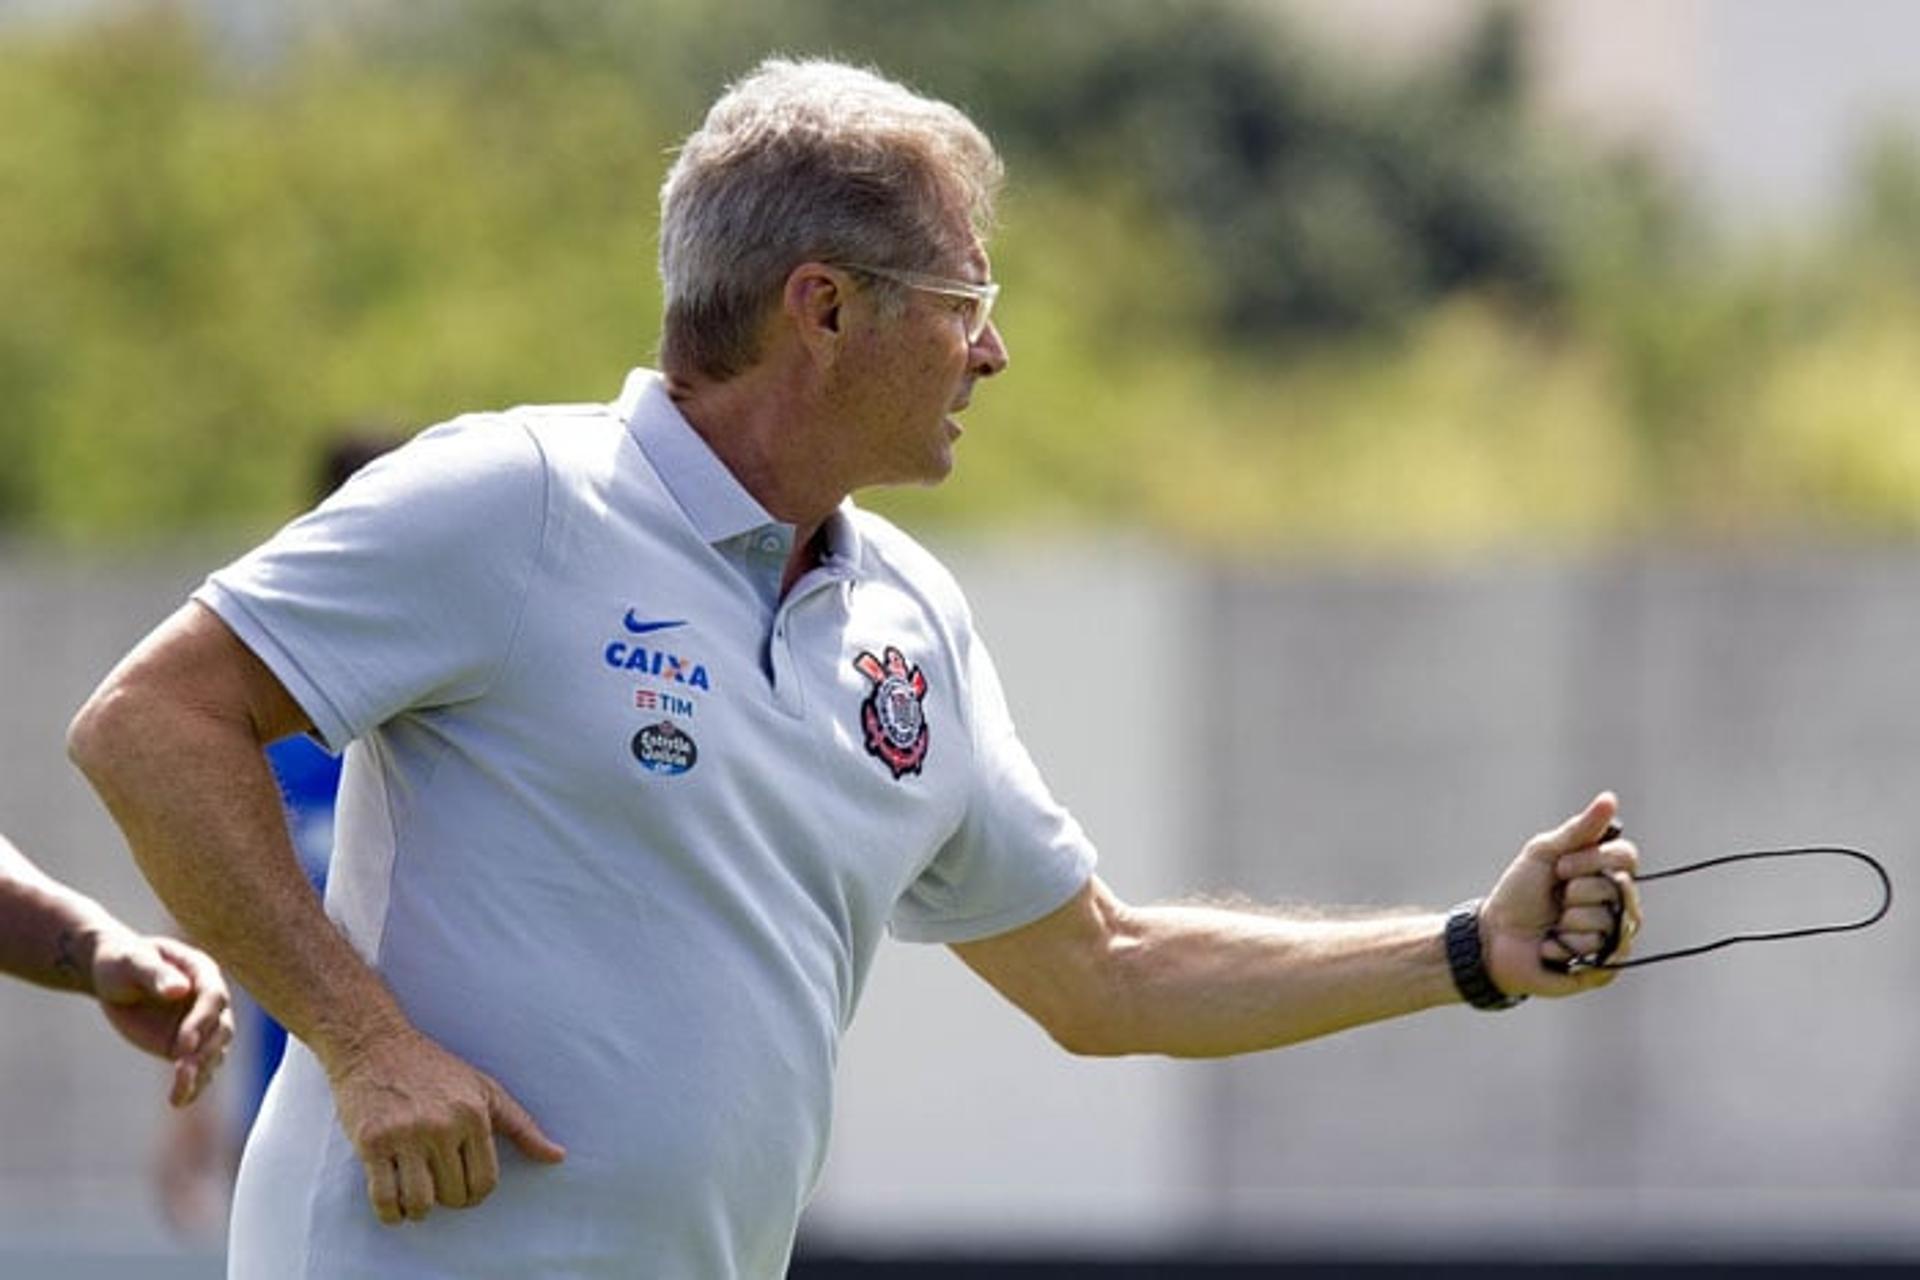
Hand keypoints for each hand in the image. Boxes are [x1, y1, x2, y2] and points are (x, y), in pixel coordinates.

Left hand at [91, 927, 234, 1105]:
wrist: (113, 977)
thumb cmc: (123, 961)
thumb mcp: (133, 961)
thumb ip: (156, 974)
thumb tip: (180, 990)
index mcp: (202, 973)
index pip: (214, 997)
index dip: (202, 1021)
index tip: (183, 1044)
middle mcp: (208, 1001)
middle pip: (221, 1029)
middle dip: (204, 1051)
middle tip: (182, 1069)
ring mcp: (200, 1026)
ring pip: (213, 1053)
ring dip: (200, 1073)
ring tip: (179, 1093)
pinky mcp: (186, 1047)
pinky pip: (197, 1068)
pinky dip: (192, 1086)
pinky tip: (179, 1101)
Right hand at [328, 1025, 565, 1224]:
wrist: (376, 1045)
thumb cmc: (435, 1070)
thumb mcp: (485, 1090)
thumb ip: (522, 1127)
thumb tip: (559, 1157)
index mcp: (473, 1114)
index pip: (485, 1182)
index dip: (475, 1194)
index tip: (463, 1188)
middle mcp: (442, 1125)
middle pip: (453, 1195)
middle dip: (447, 1199)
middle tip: (437, 1186)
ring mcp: (405, 1135)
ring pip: (421, 1202)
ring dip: (419, 1211)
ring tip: (416, 1198)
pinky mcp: (372, 1143)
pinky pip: (385, 1199)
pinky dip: (391, 1214)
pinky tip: (394, 1204)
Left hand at [1480, 792, 1641, 997]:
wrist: (1493, 936)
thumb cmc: (1518, 893)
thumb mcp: (1544, 854)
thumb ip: (1580, 830)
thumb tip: (1609, 797)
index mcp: (1605, 874)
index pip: (1627, 857)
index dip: (1595, 860)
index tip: (1561, 866)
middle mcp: (1617, 905)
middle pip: (1620, 888)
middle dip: (1578, 890)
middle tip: (1556, 897)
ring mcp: (1613, 937)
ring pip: (1610, 921)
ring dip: (1570, 920)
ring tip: (1553, 925)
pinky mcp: (1604, 967)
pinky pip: (1600, 950)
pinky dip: (1565, 945)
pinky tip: (1550, 947)